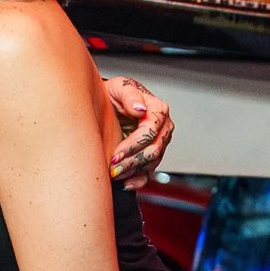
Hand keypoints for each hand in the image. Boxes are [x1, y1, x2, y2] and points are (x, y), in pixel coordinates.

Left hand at [102, 75, 173, 189]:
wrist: (106, 103)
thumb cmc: (113, 94)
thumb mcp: (118, 86)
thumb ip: (129, 95)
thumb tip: (140, 109)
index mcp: (158, 109)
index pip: (150, 132)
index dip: (133, 145)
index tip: (115, 154)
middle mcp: (163, 127)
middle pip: (153, 150)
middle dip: (132, 161)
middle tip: (113, 168)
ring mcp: (159, 143)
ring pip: (151, 163)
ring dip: (132, 172)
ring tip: (114, 175)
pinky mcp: (151, 156)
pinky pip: (149, 173)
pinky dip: (137, 181)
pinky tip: (125, 184)